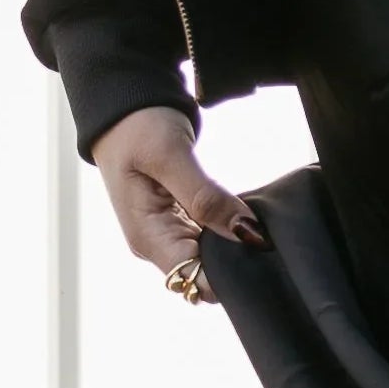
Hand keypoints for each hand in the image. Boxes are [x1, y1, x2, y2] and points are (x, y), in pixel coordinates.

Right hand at [91, 107, 268, 288]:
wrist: (122, 107)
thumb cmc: (137, 127)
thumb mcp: (171, 157)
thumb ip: (207, 198)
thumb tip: (248, 235)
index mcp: (148, 238)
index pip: (196, 280)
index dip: (230, 273)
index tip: (260, 252)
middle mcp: (156, 244)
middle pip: (206, 274)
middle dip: (237, 259)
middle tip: (266, 235)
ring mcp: (167, 233)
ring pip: (211, 256)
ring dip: (234, 244)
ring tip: (257, 223)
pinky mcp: (178, 220)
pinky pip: (209, 236)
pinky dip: (227, 227)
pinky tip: (242, 214)